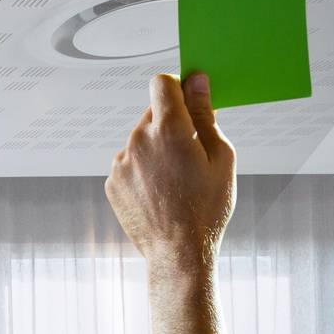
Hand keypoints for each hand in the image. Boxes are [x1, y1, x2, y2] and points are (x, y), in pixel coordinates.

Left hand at [105, 73, 235, 333]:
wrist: (178, 253)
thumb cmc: (208, 206)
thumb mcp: (221, 156)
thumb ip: (206, 114)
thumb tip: (198, 81)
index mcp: (169, 129)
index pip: (162, 84)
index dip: (177, 87)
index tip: (189, 100)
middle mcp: (138, 140)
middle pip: (153, 113)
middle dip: (172, 123)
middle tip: (192, 150)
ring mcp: (121, 162)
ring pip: (141, 140)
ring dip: (157, 148)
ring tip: (177, 180)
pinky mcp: (112, 182)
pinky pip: (130, 163)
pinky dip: (143, 170)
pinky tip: (161, 193)